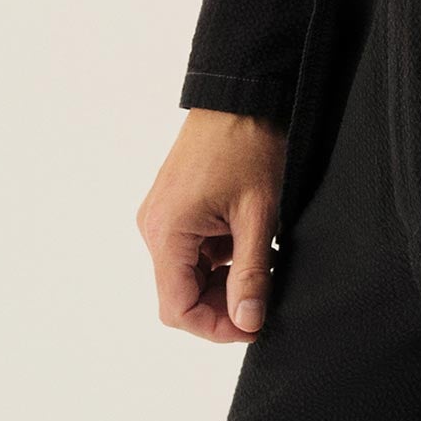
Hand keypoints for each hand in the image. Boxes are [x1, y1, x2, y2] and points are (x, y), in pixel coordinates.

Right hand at [136, 107, 287, 340]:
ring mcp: (164, 215)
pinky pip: (193, 249)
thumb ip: (251, 273)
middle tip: (265, 299)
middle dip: (222, 305)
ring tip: (264, 263)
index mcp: (167, 231)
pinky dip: (221, 256)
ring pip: (189, 273)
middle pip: (181, 294)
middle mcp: (155, 226)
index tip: (254, 325)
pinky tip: (251, 241)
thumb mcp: (259, 214)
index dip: (215, 327)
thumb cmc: (249, 145)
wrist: (243, 94)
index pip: (177, 309)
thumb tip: (248, 322)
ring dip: (224, 279)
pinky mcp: (176, 206)